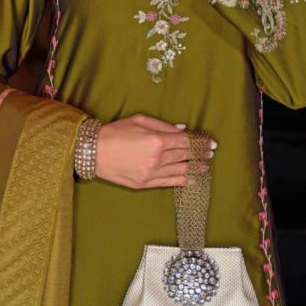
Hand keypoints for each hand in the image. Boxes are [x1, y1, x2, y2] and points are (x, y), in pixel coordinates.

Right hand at [94, 114, 215, 189]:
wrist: (93, 152)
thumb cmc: (115, 132)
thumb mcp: (139, 120)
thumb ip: (163, 125)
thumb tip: (182, 130)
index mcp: (157, 140)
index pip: (185, 142)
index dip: (200, 142)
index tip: (211, 143)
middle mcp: (157, 158)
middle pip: (185, 156)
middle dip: (200, 154)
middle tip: (211, 153)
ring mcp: (151, 173)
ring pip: (179, 170)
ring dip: (194, 168)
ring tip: (205, 166)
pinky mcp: (144, 184)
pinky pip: (168, 182)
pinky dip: (181, 180)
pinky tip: (190, 178)